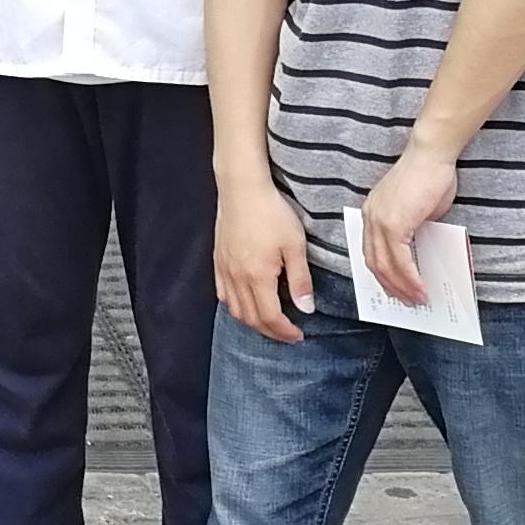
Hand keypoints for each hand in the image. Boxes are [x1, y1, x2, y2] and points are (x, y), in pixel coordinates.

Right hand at [213, 179, 312, 342]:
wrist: (242, 189)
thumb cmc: (271, 212)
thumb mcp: (295, 245)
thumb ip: (300, 280)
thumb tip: (306, 308)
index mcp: (257, 276)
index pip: (270, 317)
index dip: (285, 332)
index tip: (298, 335)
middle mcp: (237, 278)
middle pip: (251, 318)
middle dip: (271, 332)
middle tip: (288, 334)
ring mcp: (225, 270)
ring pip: (235, 309)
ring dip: (253, 322)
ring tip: (270, 322)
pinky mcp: (218, 260)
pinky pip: (223, 293)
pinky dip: (235, 306)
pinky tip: (246, 304)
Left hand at [355, 144, 459, 310]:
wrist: (431, 155)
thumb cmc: (430, 175)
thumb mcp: (419, 209)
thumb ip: (414, 229)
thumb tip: (420, 250)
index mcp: (373, 212)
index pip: (372, 250)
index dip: (383, 273)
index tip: (394, 288)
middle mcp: (371, 218)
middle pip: (374, 262)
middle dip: (391, 286)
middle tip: (406, 301)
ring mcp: (380, 222)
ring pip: (385, 265)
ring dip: (402, 287)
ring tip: (417, 300)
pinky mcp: (394, 224)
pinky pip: (400, 261)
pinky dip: (410, 278)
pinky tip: (420, 288)